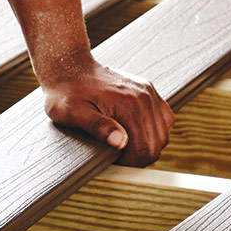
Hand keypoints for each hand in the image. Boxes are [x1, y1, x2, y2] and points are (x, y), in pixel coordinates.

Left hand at [42, 58, 173, 166]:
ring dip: (148, 144)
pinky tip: (135, 133)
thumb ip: (97, 126)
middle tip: (117, 156)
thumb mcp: (73, 113)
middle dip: (139, 156)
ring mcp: (148, 92)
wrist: (69, 67)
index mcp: (129, 105)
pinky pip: (164, 117)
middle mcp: (144, 97)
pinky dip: (154, 131)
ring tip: (125, 145)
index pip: (144, 149)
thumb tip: (121, 143)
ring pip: (163, 132)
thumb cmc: (66, 93)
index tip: (113, 161)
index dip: (131, 163)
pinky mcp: (148, 90)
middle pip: (157, 143)